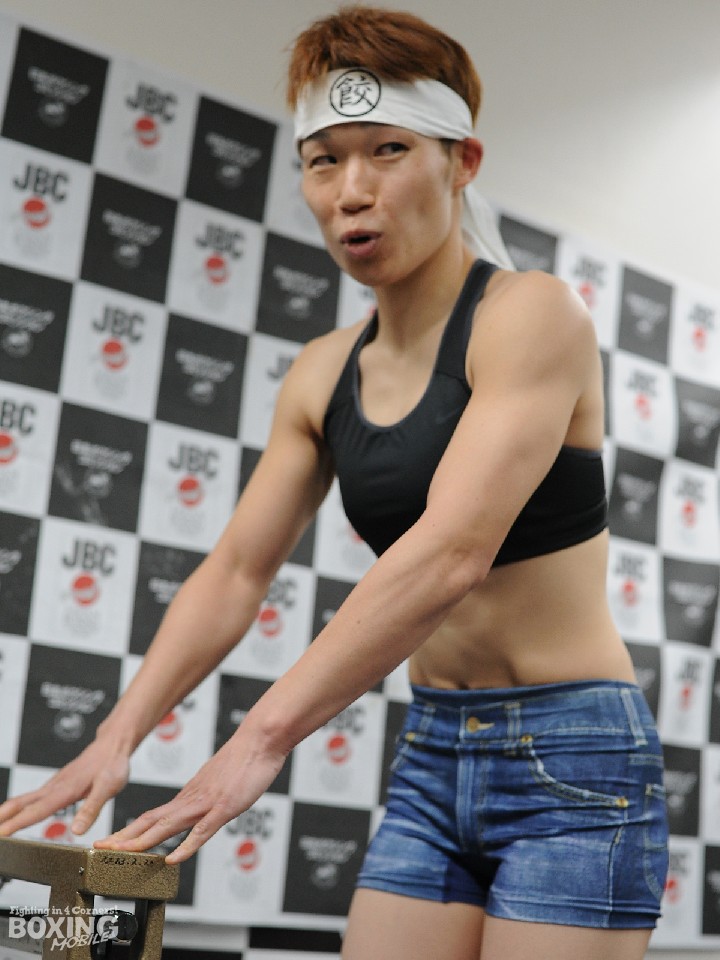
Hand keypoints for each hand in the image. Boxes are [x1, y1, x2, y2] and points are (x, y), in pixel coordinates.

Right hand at [0, 738, 129, 837]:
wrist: (114, 744)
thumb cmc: (113, 764)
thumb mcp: (108, 787)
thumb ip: (92, 809)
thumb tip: (77, 830)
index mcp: (65, 790)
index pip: (36, 811)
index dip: (16, 824)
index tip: (1, 834)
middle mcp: (56, 786)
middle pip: (22, 803)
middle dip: (3, 817)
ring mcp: (56, 784)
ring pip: (25, 799)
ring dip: (8, 812)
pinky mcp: (59, 783)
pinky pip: (34, 796)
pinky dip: (20, 806)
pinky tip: (19, 813)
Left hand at [93, 728, 287, 863]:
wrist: (260, 738)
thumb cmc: (245, 757)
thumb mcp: (219, 780)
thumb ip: (207, 795)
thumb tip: (200, 807)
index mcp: (190, 794)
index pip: (153, 816)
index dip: (130, 830)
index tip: (112, 840)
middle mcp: (192, 798)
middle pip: (151, 820)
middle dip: (124, 836)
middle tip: (100, 847)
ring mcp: (206, 803)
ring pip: (168, 825)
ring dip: (143, 840)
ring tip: (121, 853)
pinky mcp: (224, 807)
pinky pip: (201, 830)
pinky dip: (185, 846)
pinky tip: (172, 858)